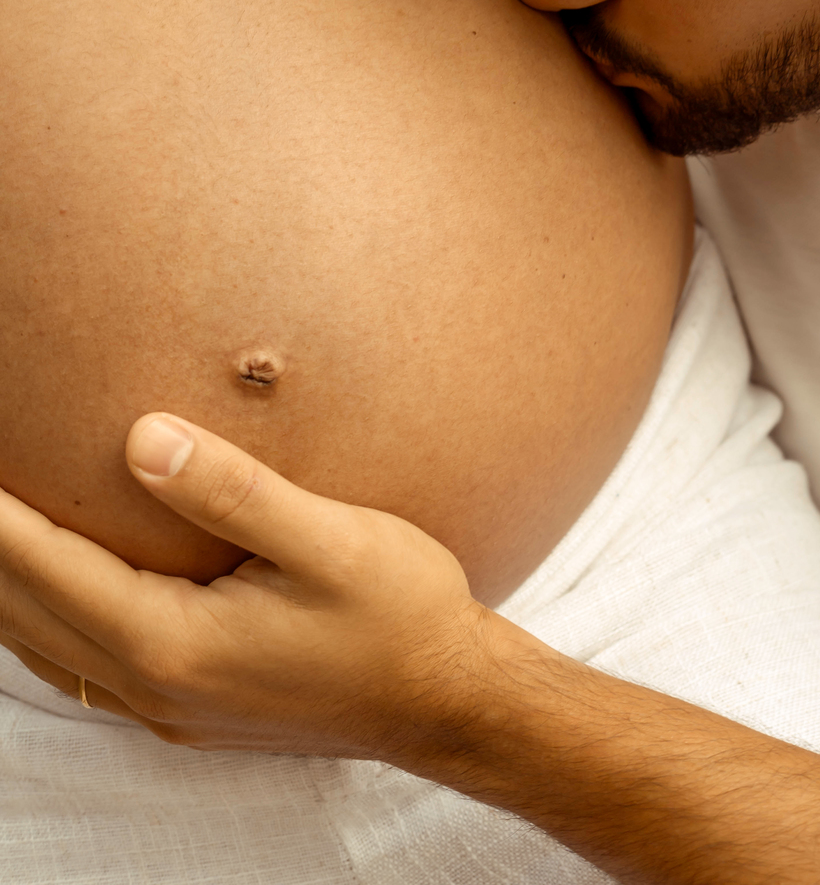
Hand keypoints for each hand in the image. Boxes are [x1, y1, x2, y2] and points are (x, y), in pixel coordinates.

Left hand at [0, 414, 515, 772]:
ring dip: (8, 585)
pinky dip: (45, 618)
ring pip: (46, 647)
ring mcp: (167, 707)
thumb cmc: (401, 614)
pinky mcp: (186, 710)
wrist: (447, 702)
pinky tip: (50, 586)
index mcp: (176, 642)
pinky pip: (81, 665)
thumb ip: (234, 492)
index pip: (49, 568)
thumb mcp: (331, 542)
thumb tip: (141, 437)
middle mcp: (155, 685)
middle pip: (26, 613)